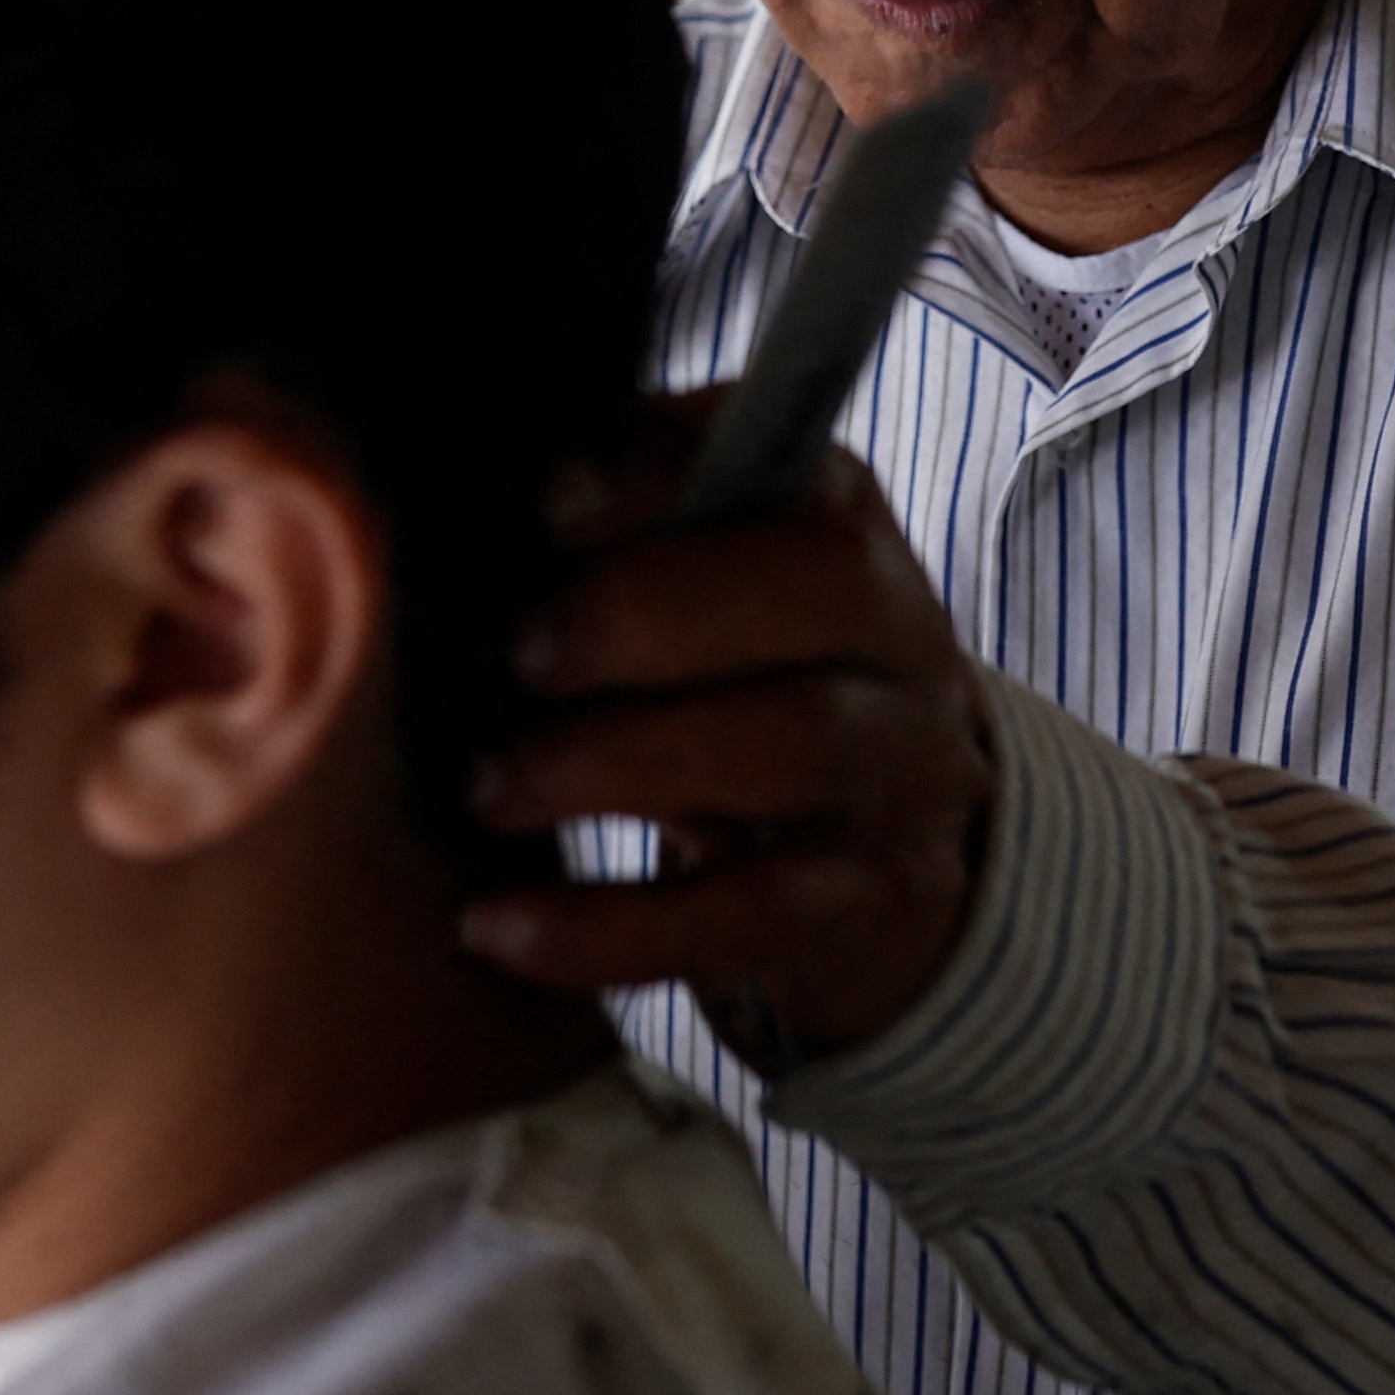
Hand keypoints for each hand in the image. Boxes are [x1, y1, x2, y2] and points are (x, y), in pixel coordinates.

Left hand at [460, 411, 993, 1070]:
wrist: (891, 851)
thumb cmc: (745, 677)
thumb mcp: (713, 577)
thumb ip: (626, 502)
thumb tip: (499, 466)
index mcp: (847, 528)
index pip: (795, 466)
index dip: (666, 480)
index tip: (544, 511)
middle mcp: (901, 641)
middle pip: (821, 588)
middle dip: (648, 612)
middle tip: (518, 657)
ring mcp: (895, 779)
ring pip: (794, 745)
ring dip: (618, 762)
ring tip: (492, 789)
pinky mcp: (857, 912)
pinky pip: (742, 918)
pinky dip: (607, 929)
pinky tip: (496, 927)